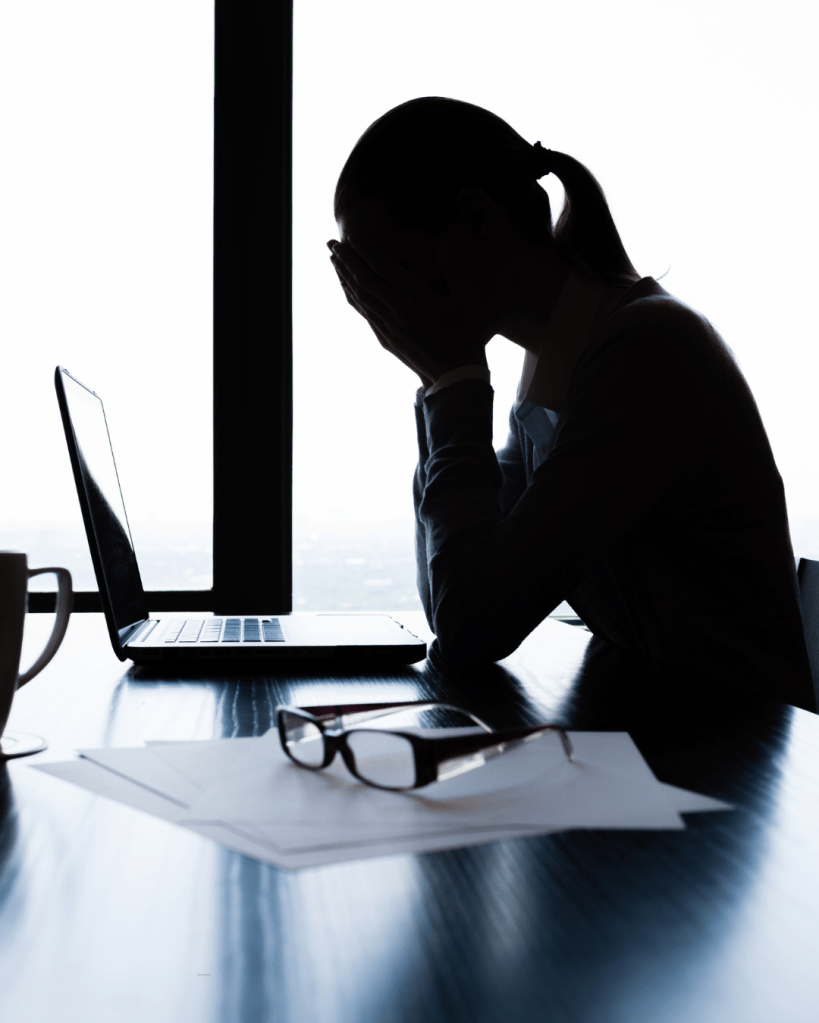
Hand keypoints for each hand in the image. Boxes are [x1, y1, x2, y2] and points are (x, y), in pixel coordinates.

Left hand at [327, 234, 489, 389]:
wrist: (456, 373)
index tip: (352, 235)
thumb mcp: (466, 299)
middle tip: (331, 243)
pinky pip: (364, 313)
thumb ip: (453, 269)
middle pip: (364, 279)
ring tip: (333, 260)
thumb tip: (443, 244)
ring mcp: (390, 326)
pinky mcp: (387, 339)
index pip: (383, 266)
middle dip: (346, 259)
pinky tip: (346, 288)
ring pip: (360, 296)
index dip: (365, 249)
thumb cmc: (467, 333)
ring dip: (344, 276)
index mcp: (417, 295)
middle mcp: (398, 309)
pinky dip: (352, 297)